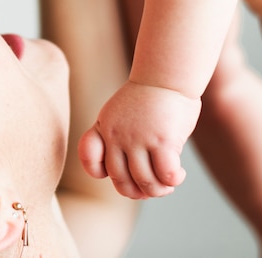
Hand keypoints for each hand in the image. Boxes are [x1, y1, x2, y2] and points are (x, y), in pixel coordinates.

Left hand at [78, 80, 200, 198]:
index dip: (101, 173)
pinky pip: (165, 175)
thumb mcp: (118, 115)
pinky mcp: (162, 141)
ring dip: (159, 190)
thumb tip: (134, 180)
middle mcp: (116, 136)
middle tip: (153, 186)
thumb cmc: (145, 99)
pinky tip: (178, 173)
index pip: (90, 160)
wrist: (164, 77)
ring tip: (168, 182)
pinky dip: (173, 181)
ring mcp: (138, 139)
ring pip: (145, 182)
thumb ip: (118, 141)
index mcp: (103, 128)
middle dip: (138, 191)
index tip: (120, 171)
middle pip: (121, 181)